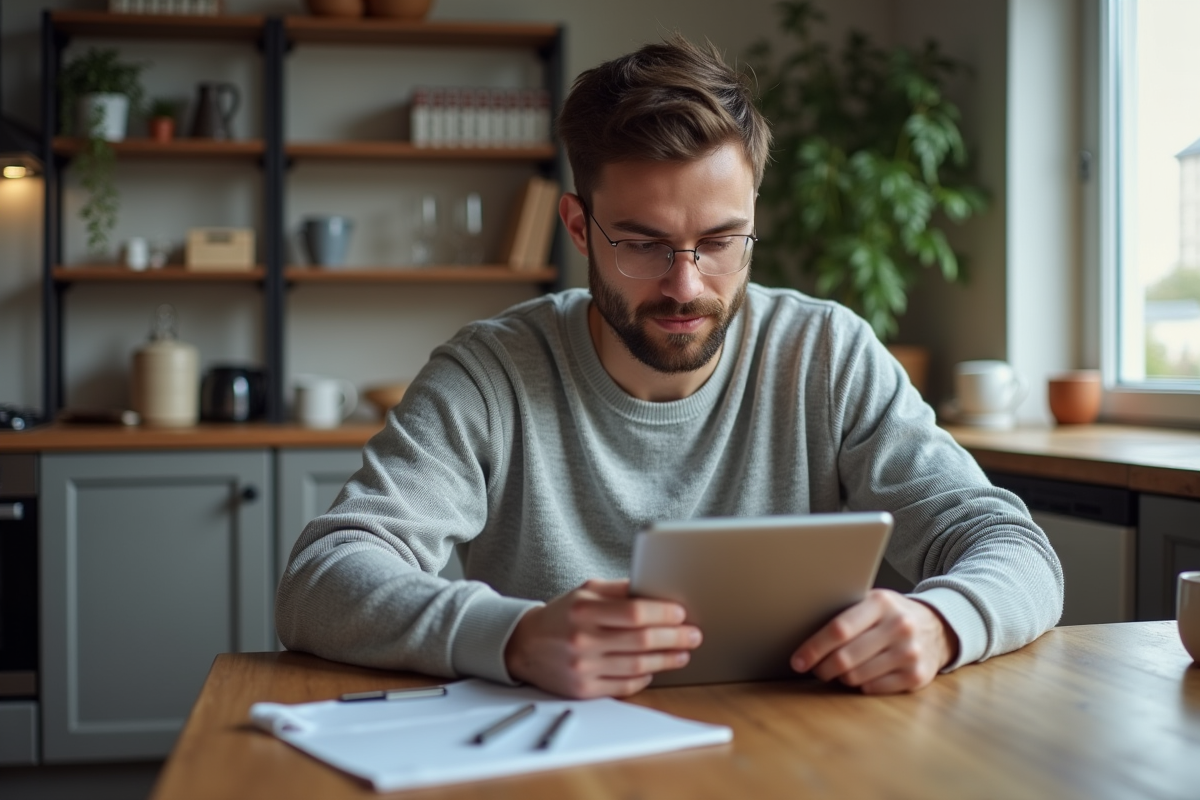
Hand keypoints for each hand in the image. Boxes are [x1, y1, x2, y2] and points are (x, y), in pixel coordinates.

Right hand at [504, 578, 702, 698]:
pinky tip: (654, 669)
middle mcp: (583, 640)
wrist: (525, 645)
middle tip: (694, 634)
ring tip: (683, 653)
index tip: (681, 613)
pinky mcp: (583, 690)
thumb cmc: (562, 615)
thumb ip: (619, 590)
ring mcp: (583, 668)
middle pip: (642, 641)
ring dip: (667, 660)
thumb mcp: (585, 592)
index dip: (663, 614)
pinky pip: (624, 686)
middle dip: (675, 637)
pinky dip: (644, 677)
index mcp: (584, 610)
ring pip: (638, 666)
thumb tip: (657, 591)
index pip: (635, 612)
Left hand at [790, 589, 958, 693]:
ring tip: (838, 670)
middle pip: (845, 658)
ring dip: (840, 678)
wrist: (937, 628)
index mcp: (881, 603)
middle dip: (822, 668)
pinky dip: (861, 686)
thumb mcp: (872, 602)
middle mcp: (899, 626)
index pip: (839, 629)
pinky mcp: (918, 676)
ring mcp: (910, 652)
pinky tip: (861, 675)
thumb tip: (798, 626)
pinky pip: (873, 689)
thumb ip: (846, 612)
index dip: (813, 648)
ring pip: (857, 677)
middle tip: (814, 669)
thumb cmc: (891, 615)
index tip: (797, 661)